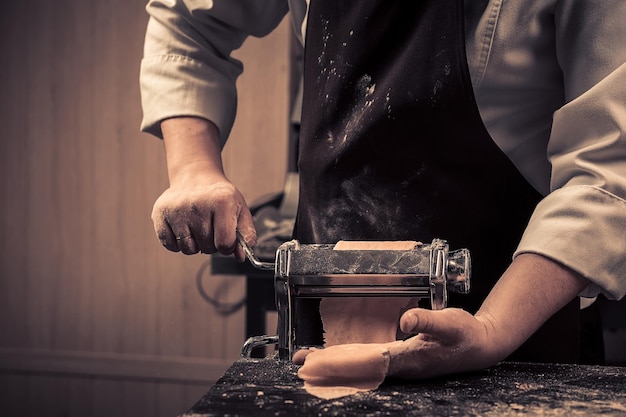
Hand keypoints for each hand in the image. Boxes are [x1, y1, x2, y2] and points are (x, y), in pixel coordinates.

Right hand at [152, 172, 255, 259]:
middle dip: (211, 243)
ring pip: (188, 249)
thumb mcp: (240, 210)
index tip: (226, 238)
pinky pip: (171, 246)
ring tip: (197, 227)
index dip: (227, 246)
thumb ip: (246, 234)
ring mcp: (176, 209)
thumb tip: (240, 256)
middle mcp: (197, 204)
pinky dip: (178, 243)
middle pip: (207, 247)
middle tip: (210, 226)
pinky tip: (183, 228)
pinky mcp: (160, 214)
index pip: (225, 243)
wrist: (196, 178)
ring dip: (195, 244)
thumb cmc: (219, 197)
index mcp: (221, 201)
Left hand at [295, 254, 588, 382]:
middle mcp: (400, 367)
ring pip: (361, 367)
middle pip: (357, 370)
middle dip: (328, 367)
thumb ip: (427, 320)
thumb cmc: (465, 334)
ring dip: (336, 364)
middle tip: (300, 362)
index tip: (316, 363)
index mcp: (407, 360)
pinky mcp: (402, 359)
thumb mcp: (449, 323)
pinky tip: (340, 356)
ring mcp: (401, 365)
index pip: (365, 364)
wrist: (481, 344)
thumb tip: (406, 320)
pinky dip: (351, 360)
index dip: (339, 365)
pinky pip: (370, 361)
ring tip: (310, 360)